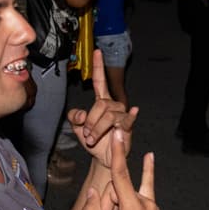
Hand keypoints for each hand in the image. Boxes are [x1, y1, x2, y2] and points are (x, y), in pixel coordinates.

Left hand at [67, 49, 136, 163]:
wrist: (102, 157)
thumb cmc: (92, 140)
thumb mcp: (77, 128)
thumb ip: (74, 117)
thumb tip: (81, 115)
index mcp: (101, 102)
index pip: (100, 81)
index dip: (99, 66)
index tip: (97, 51)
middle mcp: (113, 105)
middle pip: (101, 104)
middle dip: (90, 120)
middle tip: (86, 134)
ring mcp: (122, 115)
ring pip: (108, 116)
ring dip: (97, 129)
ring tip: (92, 139)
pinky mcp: (128, 127)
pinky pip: (128, 119)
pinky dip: (130, 116)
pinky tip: (134, 111)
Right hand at [81, 131, 158, 209]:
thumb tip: (94, 192)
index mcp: (133, 207)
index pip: (121, 174)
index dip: (117, 152)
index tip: (118, 133)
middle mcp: (146, 204)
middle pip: (118, 190)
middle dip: (107, 204)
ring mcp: (152, 208)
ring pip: (127, 195)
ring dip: (116, 208)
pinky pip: (144, 190)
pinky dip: (146, 173)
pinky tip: (149, 157)